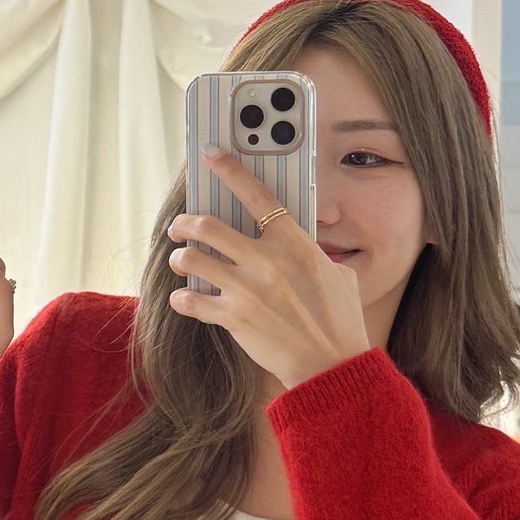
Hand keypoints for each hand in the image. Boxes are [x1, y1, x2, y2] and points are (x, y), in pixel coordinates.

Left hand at [167, 153, 369, 390]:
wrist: (332, 363)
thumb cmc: (340, 319)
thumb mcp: (337, 274)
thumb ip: (311, 252)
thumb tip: (297, 242)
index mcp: (294, 243)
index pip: (256, 195)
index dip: (230, 171)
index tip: (211, 156)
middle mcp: (266, 260)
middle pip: (208, 226)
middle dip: (185, 223)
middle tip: (179, 227)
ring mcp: (247, 289)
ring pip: (192, 258)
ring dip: (179, 257)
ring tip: (180, 261)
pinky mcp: (233, 317)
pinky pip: (191, 300)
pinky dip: (183, 298)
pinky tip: (185, 298)